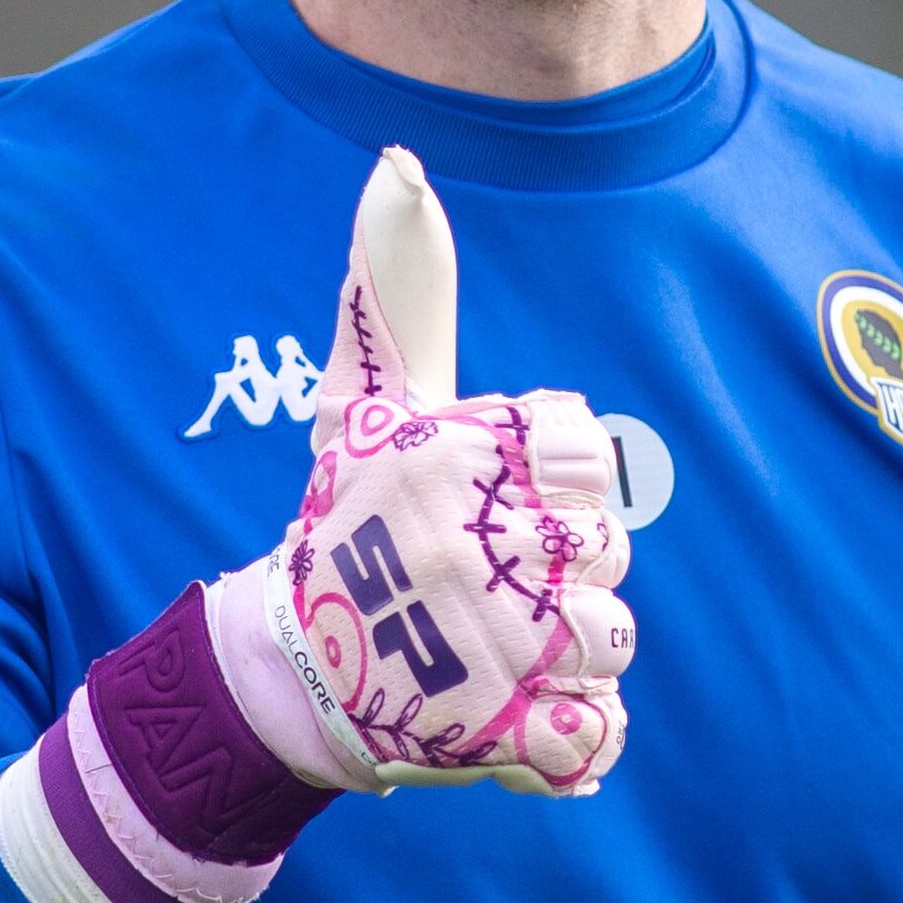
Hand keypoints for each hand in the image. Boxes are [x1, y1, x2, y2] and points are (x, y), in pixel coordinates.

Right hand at [208, 144, 633, 797]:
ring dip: (569, 650)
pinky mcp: (502, 740)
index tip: (490, 501)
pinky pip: (599, 733)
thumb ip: (396, 291)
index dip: (551, 481)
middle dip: (561, 567)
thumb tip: (398, 162)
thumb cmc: (347, 526)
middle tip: (484, 581)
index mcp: (452, 462)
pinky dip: (575, 735)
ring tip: (497, 647)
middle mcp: (470, 550)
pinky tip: (528, 718)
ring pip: (614, 637)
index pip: (584, 449)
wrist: (288, 678)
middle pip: (610, 545)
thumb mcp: (366, 408)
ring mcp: (490, 648)